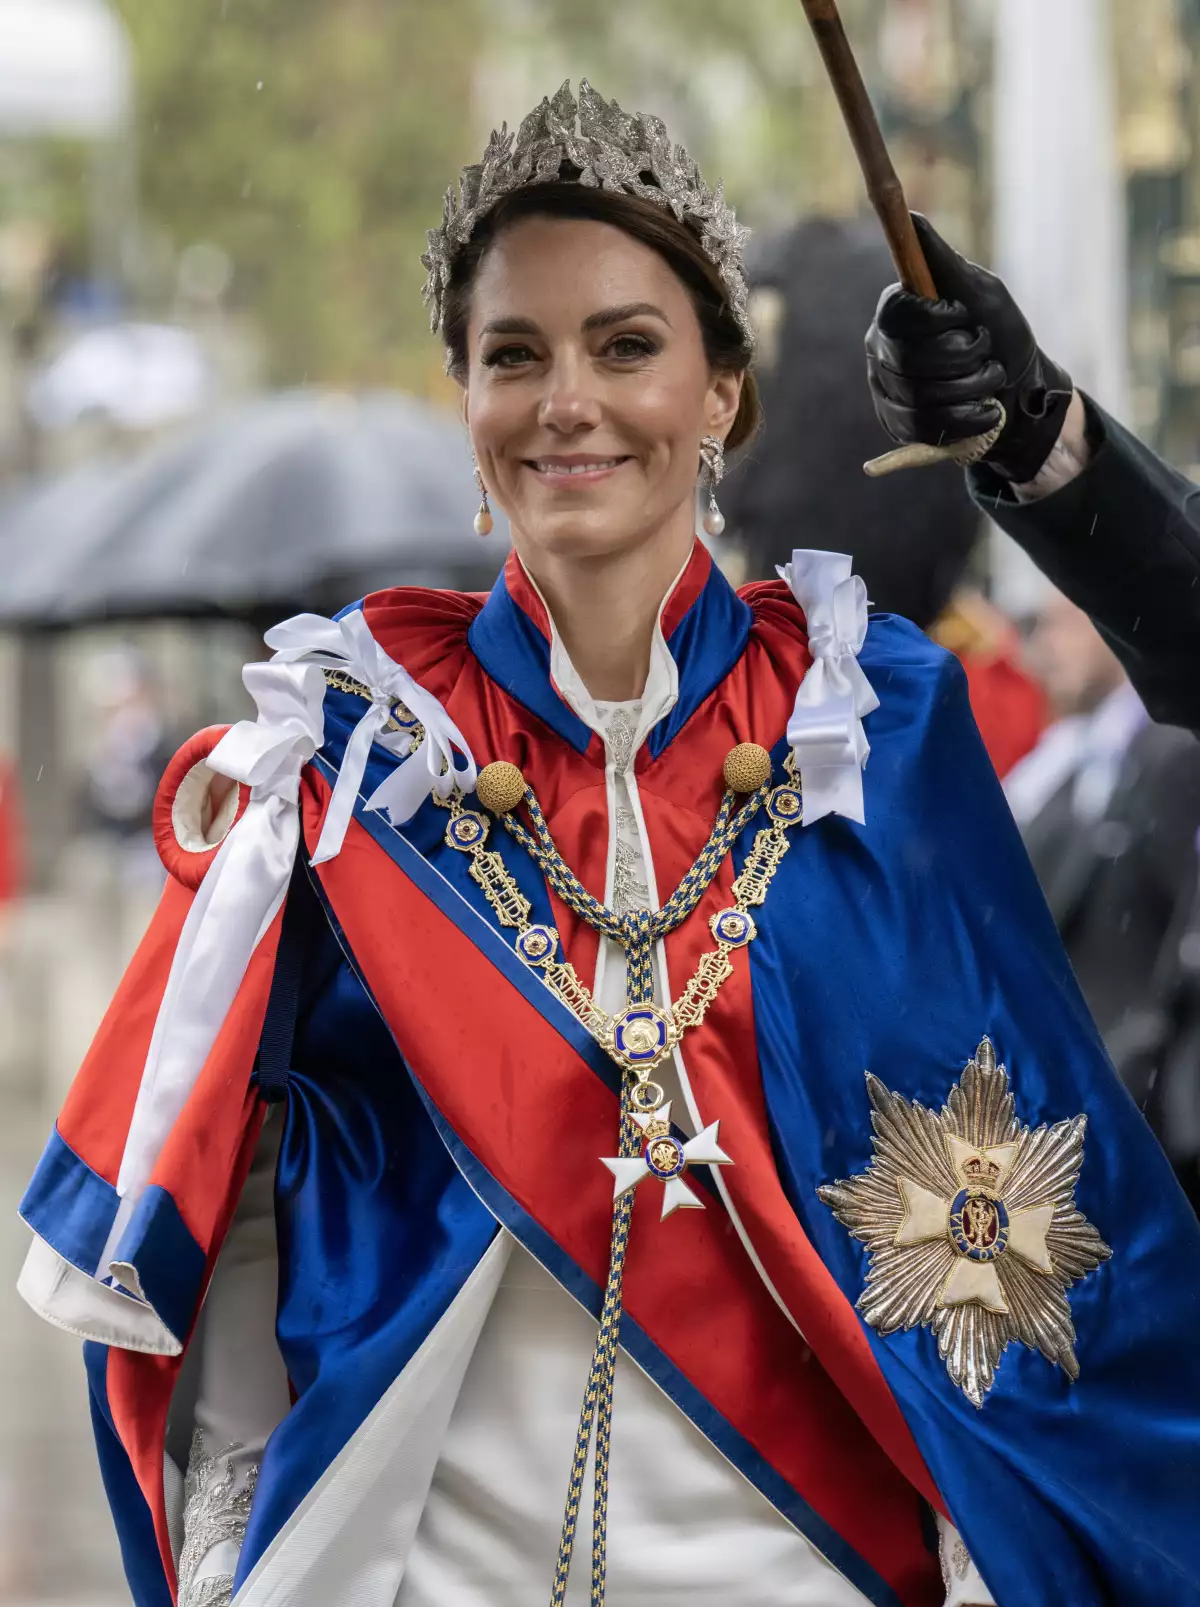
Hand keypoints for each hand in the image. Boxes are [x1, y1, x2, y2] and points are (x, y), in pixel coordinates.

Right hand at [865, 213, 1073, 482]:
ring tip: (990, 381)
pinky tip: (984, 411)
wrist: (1019, 390)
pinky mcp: (899, 425)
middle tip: (985, 351)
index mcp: (896, 311)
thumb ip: (943, 263)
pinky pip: (925, 428)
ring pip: (920, 396)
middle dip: (964, 357)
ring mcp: (886, 390)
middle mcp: (882, 349)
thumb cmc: (1001, 333)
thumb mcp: (982, 292)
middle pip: (910, 358)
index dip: (936, 321)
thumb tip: (912, 216)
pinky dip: (966, 420)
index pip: (898, 315)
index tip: (964, 317)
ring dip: (971, 388)